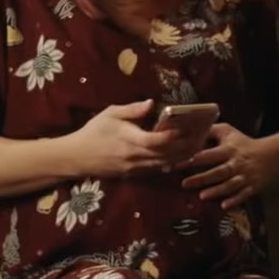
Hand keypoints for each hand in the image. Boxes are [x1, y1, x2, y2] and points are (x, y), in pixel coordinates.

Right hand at [69, 100, 197, 178]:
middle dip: (185, 147)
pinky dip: (169, 163)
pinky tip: (180, 157)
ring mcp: (135, 168)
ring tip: (196, 147)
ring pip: (164, 164)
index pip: (158, 140)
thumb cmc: (93, 132)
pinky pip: (155, 169)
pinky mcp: (133, 174)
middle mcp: (135, 156)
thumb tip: (152, 104)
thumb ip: (132, 109)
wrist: (76, 157)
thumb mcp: (111, 114)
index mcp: (130, 139)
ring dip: (181, 157)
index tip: (188, 127)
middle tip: (201, 137)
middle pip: (167, 154)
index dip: (175, 135)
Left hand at [180, 123, 270, 208]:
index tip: (179, 164)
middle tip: (185, 183)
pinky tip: (224, 206)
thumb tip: (190, 131)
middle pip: (218, 171)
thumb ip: (210, 131)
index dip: (195, 159)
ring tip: (202, 196)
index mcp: (229, 149)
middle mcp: (237, 163)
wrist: (271, 155)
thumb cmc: (244, 143)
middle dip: (202, 178)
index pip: (210, 154)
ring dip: (216, 191)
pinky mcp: (252, 187)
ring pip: (230, 184)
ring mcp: (245, 176)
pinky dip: (234, 200)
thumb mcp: (229, 132)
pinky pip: (243, 194)